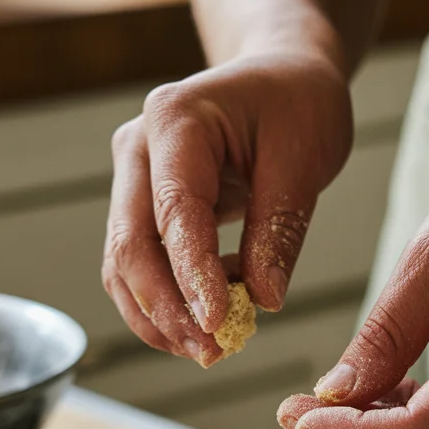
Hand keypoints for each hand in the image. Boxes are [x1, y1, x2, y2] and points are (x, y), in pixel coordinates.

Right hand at [103, 52, 352, 364]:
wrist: (282, 76)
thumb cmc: (296, 105)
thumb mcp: (304, 160)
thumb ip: (279, 230)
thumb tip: (263, 301)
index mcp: (175, 120)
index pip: (174, 213)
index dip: (191, 276)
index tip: (218, 325)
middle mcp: (139, 149)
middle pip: (130, 246)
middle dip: (166, 310)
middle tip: (211, 352)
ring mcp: (134, 179)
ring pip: (124, 265)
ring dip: (158, 317)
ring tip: (208, 351)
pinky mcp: (143, 207)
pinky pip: (142, 265)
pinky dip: (168, 303)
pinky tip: (208, 324)